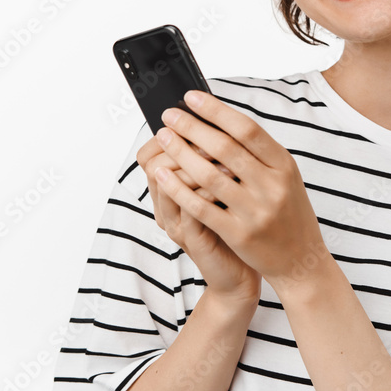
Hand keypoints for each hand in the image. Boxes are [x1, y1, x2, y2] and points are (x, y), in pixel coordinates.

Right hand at [137, 135, 261, 303]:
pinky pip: (191, 207)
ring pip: (169, 181)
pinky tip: (230, 177)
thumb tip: (218, 119)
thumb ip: (214, 161)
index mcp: (169, 191)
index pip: (149, 153)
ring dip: (197, 161)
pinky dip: (208, 187)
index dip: (172, 132)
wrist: (240, 273)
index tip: (196, 117)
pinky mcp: (192, 239)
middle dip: (184, 141)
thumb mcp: (222, 189)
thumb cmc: (234, 227)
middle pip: (154, 162)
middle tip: (210, 128)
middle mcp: (165, 205)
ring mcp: (175, 223)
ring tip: (223, 151)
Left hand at [153, 90, 331, 293]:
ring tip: (163, 137)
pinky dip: (178, 188)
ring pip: (209, 175)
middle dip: (192, 127)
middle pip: (225, 148)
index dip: (216, 110)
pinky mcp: (239, 234)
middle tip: (169, 115)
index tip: (192, 97)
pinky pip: (201, 207)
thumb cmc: (288, 214)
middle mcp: (272, 185)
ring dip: (180, 152)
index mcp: (284, 165)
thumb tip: (219, 119)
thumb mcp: (285, 177)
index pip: (247, 129)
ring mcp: (256, 211)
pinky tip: (162, 175)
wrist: (301, 261)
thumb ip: (258, 153)